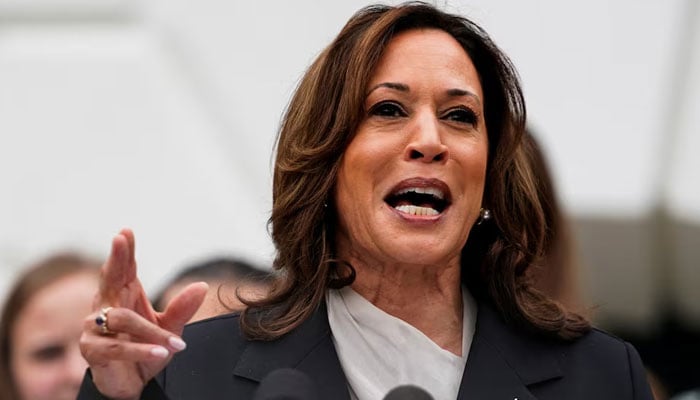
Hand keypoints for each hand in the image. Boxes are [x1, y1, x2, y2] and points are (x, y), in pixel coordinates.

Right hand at [79, 229, 207, 399]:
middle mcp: (106, 307)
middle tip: (119, 238)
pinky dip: (142, 349)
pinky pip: (117, 347)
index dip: (124, 251)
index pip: (124, 269)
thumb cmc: (146, 348)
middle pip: (110, 279)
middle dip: (115, 259)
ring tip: (177, 343)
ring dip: (151, 332)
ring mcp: (94, 328)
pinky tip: (162, 352)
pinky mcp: (92, 351)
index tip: (126, 232)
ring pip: (122, 319)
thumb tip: (203, 285)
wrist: (132, 383)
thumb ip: (183, 308)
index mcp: (124, 295)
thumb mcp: (170, 328)